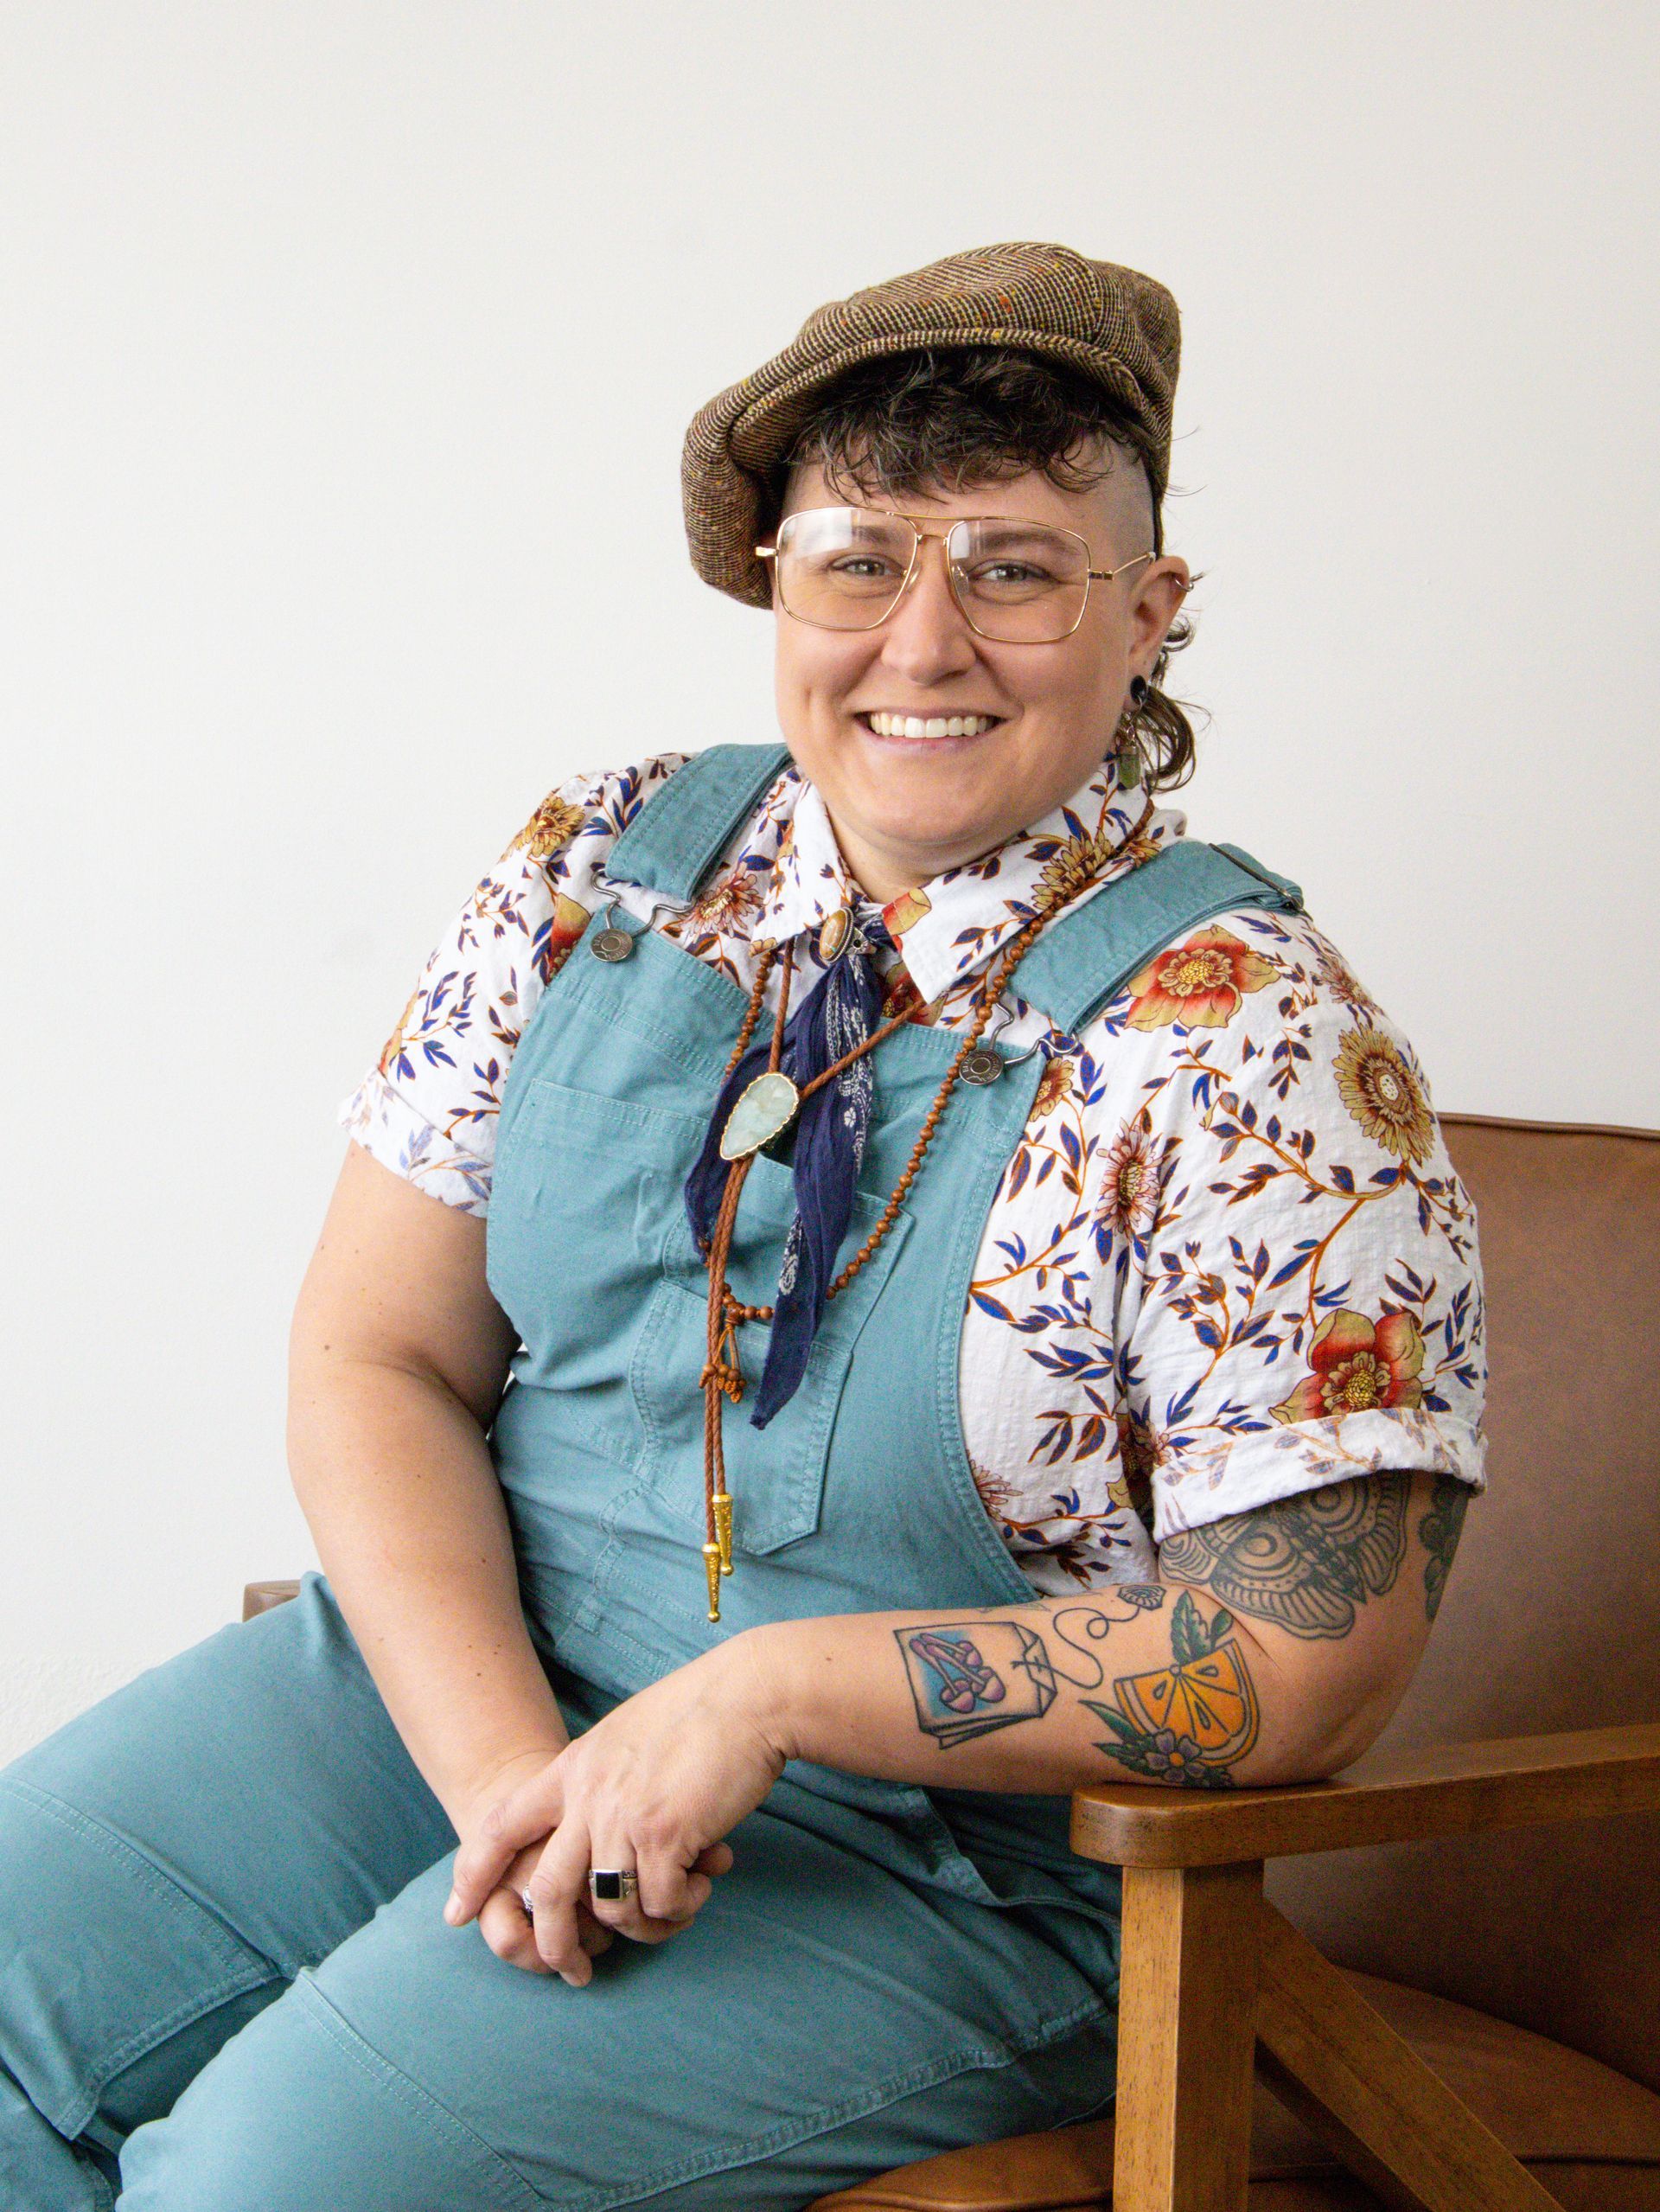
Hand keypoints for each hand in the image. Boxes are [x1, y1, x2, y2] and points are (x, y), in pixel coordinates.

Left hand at [444, 1631, 784, 1984]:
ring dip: (643, 1926)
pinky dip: (680, 1908)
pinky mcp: (664, 1836)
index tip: (457, 1913)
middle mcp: (587, 1795)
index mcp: (573, 1768)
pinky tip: (701, 1886)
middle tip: (574, 1971)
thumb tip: (598, 1821)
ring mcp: (622, 1817)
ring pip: (607, 1908)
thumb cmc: (701, 1712)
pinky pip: (658, 1904)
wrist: (749, 1696)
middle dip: (553, 1945)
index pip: (501, 1825)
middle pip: (545, 1891)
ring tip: (676, 1908)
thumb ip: (600, 1779)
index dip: (474, 1872)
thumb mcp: (626, 1735)